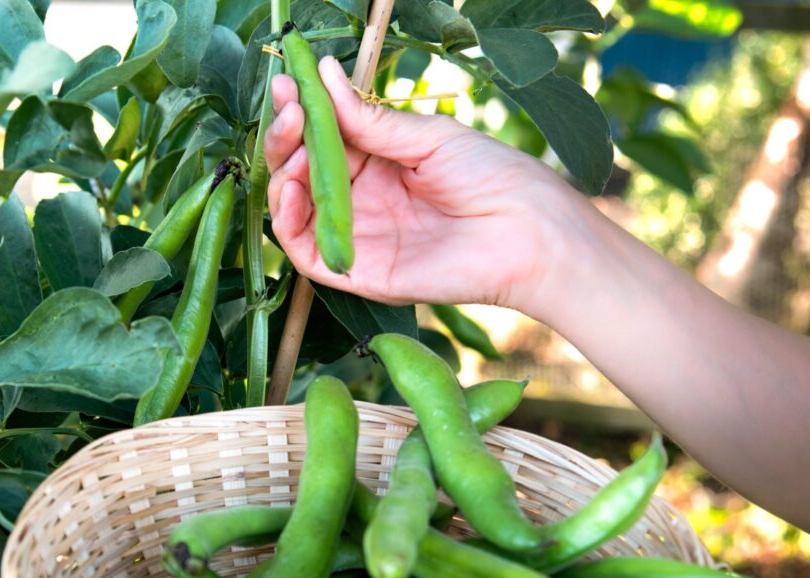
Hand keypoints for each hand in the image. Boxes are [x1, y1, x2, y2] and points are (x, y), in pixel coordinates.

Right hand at [264, 56, 583, 309]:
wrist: (526, 234)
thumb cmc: (491, 178)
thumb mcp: (427, 137)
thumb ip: (371, 120)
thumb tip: (322, 75)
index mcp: (377, 162)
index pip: (322, 136)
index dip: (300, 111)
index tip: (286, 83)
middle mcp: (359, 198)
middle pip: (300, 170)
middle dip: (286, 137)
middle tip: (288, 109)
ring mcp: (356, 234)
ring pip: (294, 208)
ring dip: (283, 173)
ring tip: (294, 143)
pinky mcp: (356, 270)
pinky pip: (306, 251)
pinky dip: (288, 219)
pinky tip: (295, 187)